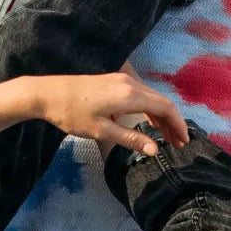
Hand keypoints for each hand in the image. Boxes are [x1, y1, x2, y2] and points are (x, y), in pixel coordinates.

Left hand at [30, 70, 188, 155]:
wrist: (46, 94)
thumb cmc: (71, 114)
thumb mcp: (102, 131)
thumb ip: (131, 139)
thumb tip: (155, 151)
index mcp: (129, 95)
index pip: (165, 108)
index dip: (178, 125)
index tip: (184, 141)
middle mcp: (129, 83)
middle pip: (161, 101)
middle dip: (173, 122)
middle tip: (179, 143)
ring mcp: (121, 80)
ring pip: (152, 97)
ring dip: (162, 116)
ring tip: (167, 136)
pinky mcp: (114, 81)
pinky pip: (141, 94)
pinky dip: (150, 109)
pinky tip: (149, 122)